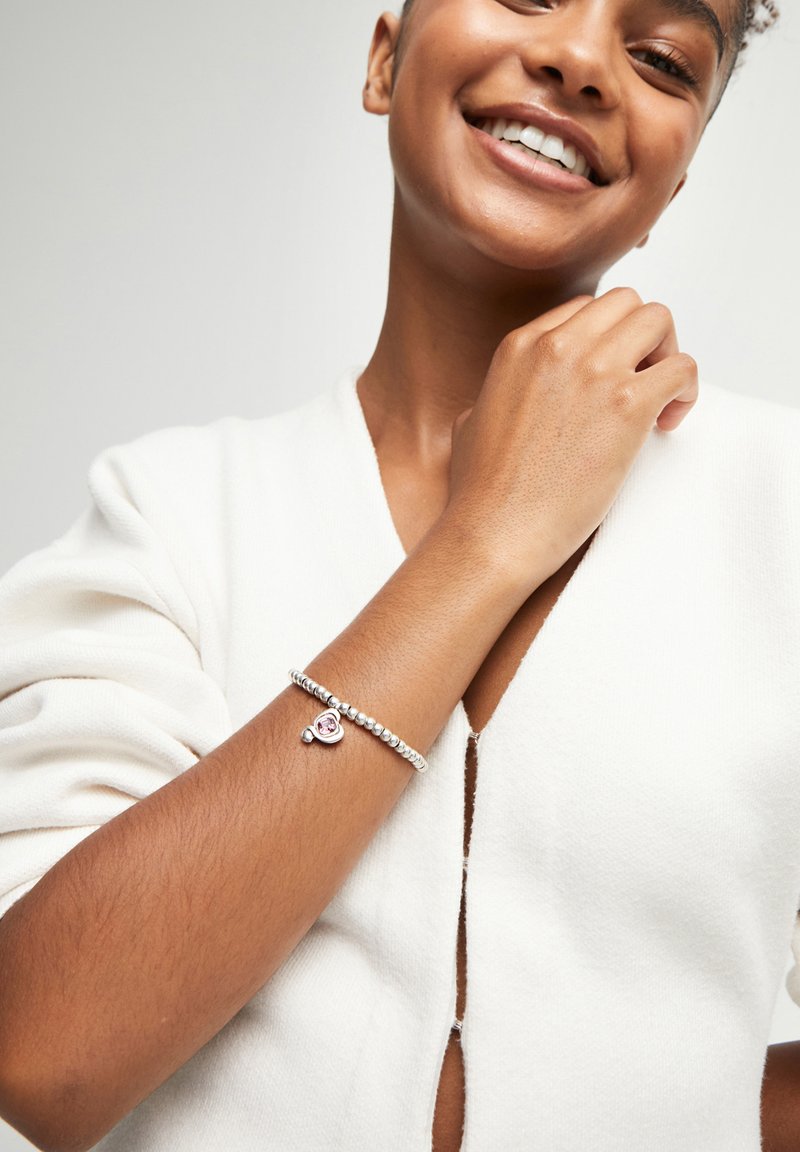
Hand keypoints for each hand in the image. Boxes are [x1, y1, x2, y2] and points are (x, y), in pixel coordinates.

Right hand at [443, 287, 698, 593]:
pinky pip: (682, 368)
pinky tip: (666, 424)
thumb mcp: (470, 424)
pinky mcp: (627, 404)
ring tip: (659, 402)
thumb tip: (506, 398)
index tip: (609, 378)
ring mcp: (594, 371)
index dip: (606, 341)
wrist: (496, 534)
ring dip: (668, 355)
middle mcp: (558, 346)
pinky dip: (686, 391)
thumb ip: (496, 395)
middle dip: (642, 339)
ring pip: (659, 320)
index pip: (584, 310)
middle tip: (642, 384)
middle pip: (626, 303)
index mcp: (520, 346)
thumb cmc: (480, 495)